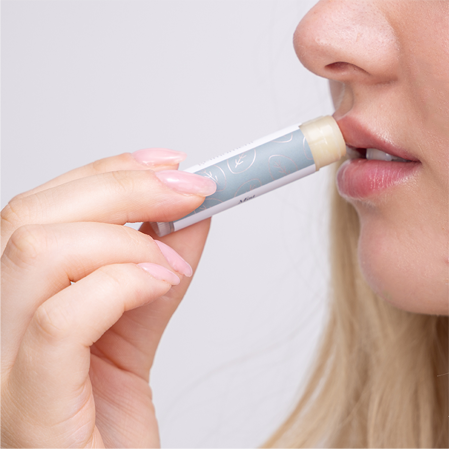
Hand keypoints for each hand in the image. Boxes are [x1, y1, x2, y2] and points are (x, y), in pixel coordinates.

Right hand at [0, 149, 215, 447]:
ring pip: (36, 252)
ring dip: (125, 240)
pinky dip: (120, 284)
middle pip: (31, 216)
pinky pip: (59, 321)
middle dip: (123, 188)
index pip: (40, 208)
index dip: (108, 172)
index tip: (169, 164)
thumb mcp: (133, 334)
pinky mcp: (28, 409)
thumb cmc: (108, 429)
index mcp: (14, 302)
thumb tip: (186, 219)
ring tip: (172, 263)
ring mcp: (0, 367)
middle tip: (190, 192)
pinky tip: (161, 284)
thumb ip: (155, 273)